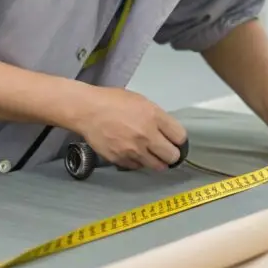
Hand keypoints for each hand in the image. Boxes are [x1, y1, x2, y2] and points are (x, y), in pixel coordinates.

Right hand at [68, 87, 186, 170]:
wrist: (87, 110)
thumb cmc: (112, 101)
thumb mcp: (141, 101)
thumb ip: (156, 116)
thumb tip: (167, 130)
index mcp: (154, 116)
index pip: (180, 137)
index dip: (179, 140)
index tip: (176, 141)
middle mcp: (147, 135)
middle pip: (172, 156)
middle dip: (172, 154)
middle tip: (167, 152)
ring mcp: (133, 150)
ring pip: (157, 166)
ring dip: (157, 161)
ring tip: (151, 154)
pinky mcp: (121, 159)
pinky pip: (138, 167)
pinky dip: (139, 163)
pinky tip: (134, 153)